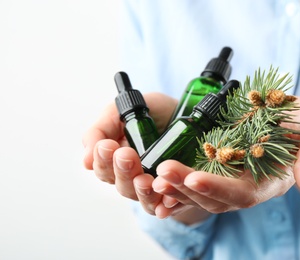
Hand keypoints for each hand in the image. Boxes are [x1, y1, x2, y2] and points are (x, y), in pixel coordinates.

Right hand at [82, 92, 177, 214]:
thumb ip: (100, 130)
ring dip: (141, 190)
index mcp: (117, 160)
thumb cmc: (153, 111)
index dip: (102, 160)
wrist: (188, 110)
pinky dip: (166, 205)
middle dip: (122, 171)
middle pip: (122, 185)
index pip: (103, 169)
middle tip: (126, 155)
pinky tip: (167, 201)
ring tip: (144, 179)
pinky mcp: (177, 190)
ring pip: (143, 198)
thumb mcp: (122, 111)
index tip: (107, 145)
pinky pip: (169, 205)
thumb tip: (86, 161)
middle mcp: (134, 176)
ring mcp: (156, 185)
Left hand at [151, 97, 299, 221]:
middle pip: (215, 198)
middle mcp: (247, 187)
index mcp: (270, 181)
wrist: (291, 125)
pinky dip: (176, 185)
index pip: (242, 193)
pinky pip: (195, 184)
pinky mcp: (218, 171)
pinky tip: (156, 179)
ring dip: (177, 187)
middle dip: (188, 187)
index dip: (219, 188)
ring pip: (201, 195)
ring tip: (155, 175)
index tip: (194, 178)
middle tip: (163, 172)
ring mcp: (230, 181)